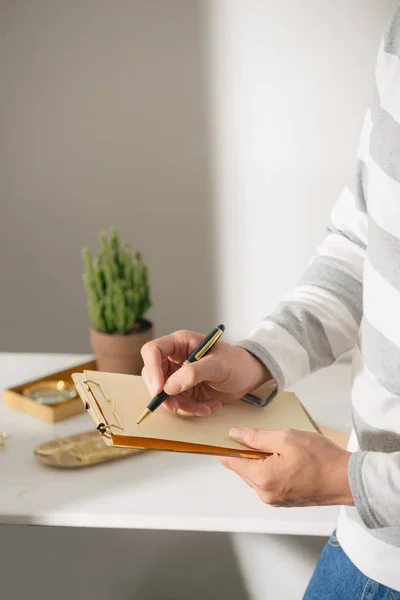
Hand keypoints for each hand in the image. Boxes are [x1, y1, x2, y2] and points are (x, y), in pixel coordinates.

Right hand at [141, 329, 271, 416]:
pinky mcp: (186, 391)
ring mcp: (179, 376)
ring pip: (165, 395)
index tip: (160, 389)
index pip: (152, 351)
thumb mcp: (218, 365)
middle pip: (154, 376)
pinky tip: (210, 406)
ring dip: (182, 406)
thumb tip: (168, 387)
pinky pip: (179, 404)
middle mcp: (175, 358)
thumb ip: (193, 373)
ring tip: (204, 408)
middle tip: (178, 406)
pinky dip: (192, 410)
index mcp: (180, 343)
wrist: (250, 376)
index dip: (152, 369)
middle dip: (165, 395)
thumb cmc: (237, 362)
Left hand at [219, 428, 353, 506]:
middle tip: (252, 435)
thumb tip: (235, 434)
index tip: (217, 438)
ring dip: (259, 461)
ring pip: (256, 475)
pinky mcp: (285, 500)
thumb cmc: (320, 458)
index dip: (223, 448)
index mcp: (262, 478)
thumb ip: (257, 437)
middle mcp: (265, 493)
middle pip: (243, 469)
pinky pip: (268, 482)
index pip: (231, 462)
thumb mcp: (286, 438)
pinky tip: (283, 458)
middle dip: (244, 453)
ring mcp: (275, 499)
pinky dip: (269, 469)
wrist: (347, 479)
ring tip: (275, 445)